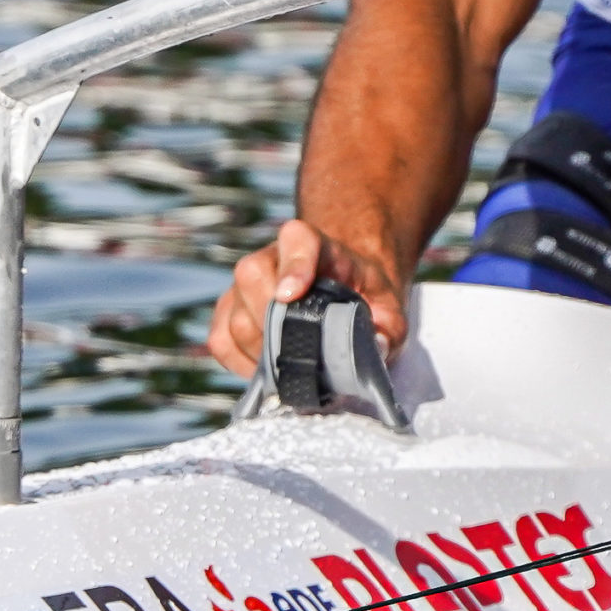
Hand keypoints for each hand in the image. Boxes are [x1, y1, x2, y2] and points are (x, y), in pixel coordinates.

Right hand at [205, 219, 408, 376]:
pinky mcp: (228, 311)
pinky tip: (268, 370)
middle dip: (274, 322)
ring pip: (234, 314)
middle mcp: (271, 257)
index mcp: (315, 244)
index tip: (291, 295)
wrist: (344, 292)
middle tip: (300, 353)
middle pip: (252, 277)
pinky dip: (240, 362)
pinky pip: (220, 340)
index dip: (293, 265)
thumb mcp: (390, 308)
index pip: (297, 239)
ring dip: (260, 349)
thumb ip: (390, 326)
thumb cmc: (364, 297)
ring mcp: (244, 284)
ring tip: (291, 365)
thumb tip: (375, 346)